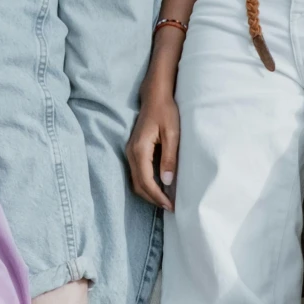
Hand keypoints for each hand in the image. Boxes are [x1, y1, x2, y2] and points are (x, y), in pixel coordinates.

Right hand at [127, 82, 180, 211]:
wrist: (155, 96)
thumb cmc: (166, 112)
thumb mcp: (172, 134)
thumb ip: (169, 158)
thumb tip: (167, 182)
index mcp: (140, 150)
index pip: (146, 181)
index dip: (158, 196)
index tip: (171, 206)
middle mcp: (131, 153)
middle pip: (138, 185)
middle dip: (153, 199)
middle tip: (170, 207)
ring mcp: (130, 152)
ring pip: (136, 181)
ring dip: (149, 193)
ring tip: (166, 200)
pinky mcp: (134, 150)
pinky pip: (137, 173)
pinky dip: (147, 184)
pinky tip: (159, 186)